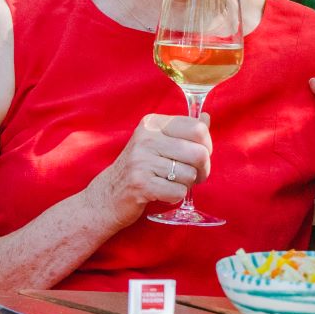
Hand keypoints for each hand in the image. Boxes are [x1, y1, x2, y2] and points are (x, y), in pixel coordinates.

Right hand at [88, 115, 211, 220]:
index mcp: (152, 124)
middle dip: (203, 170)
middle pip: (199, 153)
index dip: (206, 146)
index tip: (198, 156)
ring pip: (190, 175)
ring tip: (170, 183)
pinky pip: (178, 192)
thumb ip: (183, 131)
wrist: (107, 195)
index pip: (197, 128)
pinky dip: (175, 197)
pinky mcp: (141, 184)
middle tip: (192, 176)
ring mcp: (141, 161)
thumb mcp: (157, 143)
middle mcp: (146, 138)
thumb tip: (207, 117)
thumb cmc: (139, 168)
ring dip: (186, 185)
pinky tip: (162, 193)